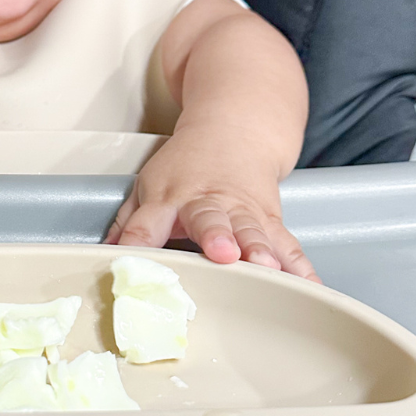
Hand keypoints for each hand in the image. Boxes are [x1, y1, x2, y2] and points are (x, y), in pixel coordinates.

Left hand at [105, 126, 318, 280]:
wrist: (235, 129)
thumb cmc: (187, 167)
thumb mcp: (149, 186)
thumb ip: (129, 223)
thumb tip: (105, 255)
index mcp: (169, 198)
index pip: (146, 224)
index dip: (138, 244)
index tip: (133, 264)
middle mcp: (206, 202)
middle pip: (208, 219)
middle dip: (216, 235)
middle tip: (221, 252)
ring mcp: (242, 210)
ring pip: (251, 229)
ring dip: (259, 249)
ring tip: (265, 266)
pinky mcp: (270, 218)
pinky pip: (287, 244)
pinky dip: (300, 266)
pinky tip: (310, 287)